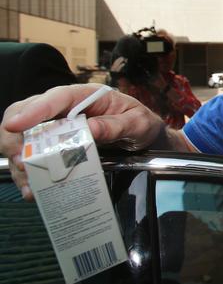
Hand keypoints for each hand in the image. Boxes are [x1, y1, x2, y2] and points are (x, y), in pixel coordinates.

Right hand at [0, 83, 164, 199]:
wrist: (146, 138)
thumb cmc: (140, 123)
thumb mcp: (137, 123)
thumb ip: (115, 126)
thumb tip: (91, 129)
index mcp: (87, 95)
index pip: (57, 97)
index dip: (34, 110)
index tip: (16, 125)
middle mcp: (67, 107)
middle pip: (27, 112)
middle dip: (16, 136)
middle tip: (21, 160)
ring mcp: (58, 126)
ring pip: (23, 135)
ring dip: (20, 158)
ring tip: (28, 178)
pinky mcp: (55, 144)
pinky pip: (32, 155)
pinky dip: (28, 172)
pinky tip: (33, 188)